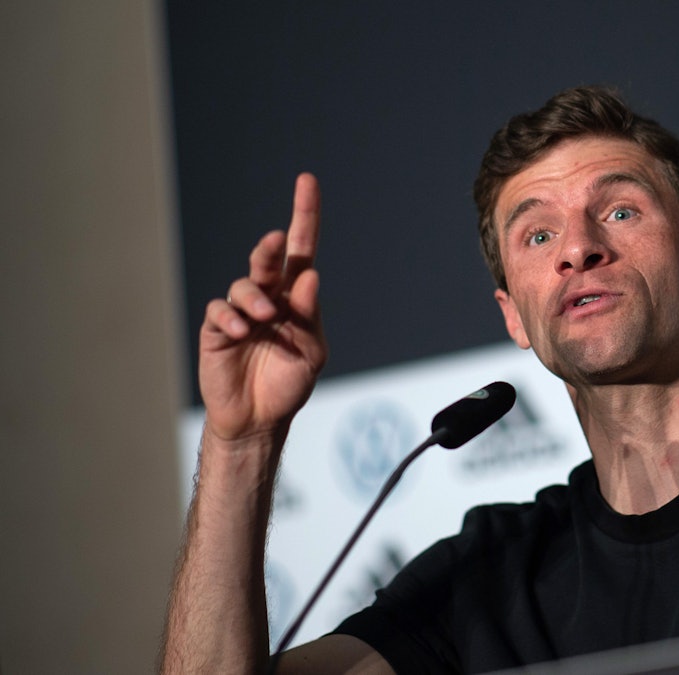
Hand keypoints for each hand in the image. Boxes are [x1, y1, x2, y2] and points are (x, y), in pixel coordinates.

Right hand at [198, 173, 327, 443]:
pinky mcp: (217, 329)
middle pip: (269, 258)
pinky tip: (240, 329)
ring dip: (255, 296)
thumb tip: (310, 277)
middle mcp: (269, 296)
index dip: (305, 215)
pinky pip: (219, 311)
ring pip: (244, 284)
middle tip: (276, 243)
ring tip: (264, 316)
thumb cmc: (288, 381)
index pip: (302, 249)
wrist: (260, 418)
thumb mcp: (311, 351)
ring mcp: (241, 311)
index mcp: (297, 297)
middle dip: (271, 248)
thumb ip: (310, 315)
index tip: (307, 181)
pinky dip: (230, 316)